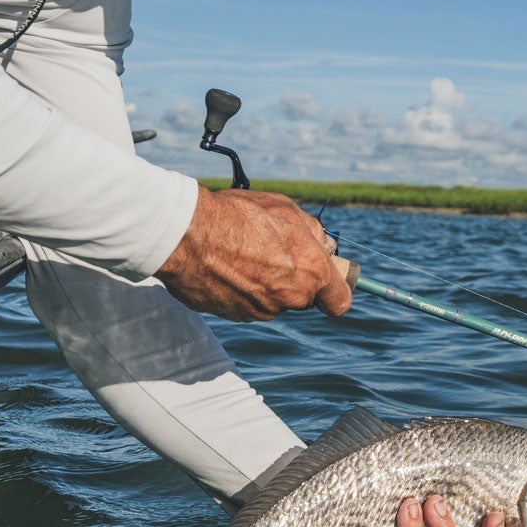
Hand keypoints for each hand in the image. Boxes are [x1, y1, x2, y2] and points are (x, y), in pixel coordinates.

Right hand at [156, 188, 354, 321]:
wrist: (186, 234)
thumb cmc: (238, 216)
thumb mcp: (286, 210)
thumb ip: (313, 233)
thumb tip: (325, 245)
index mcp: (310, 273)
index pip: (340, 301)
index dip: (336, 291)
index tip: (330, 282)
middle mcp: (289, 298)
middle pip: (303, 296)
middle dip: (294, 278)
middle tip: (273, 251)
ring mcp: (260, 311)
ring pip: (273, 300)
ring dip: (266, 283)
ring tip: (242, 252)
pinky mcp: (234, 316)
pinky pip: (246, 303)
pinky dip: (241, 289)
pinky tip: (226, 264)